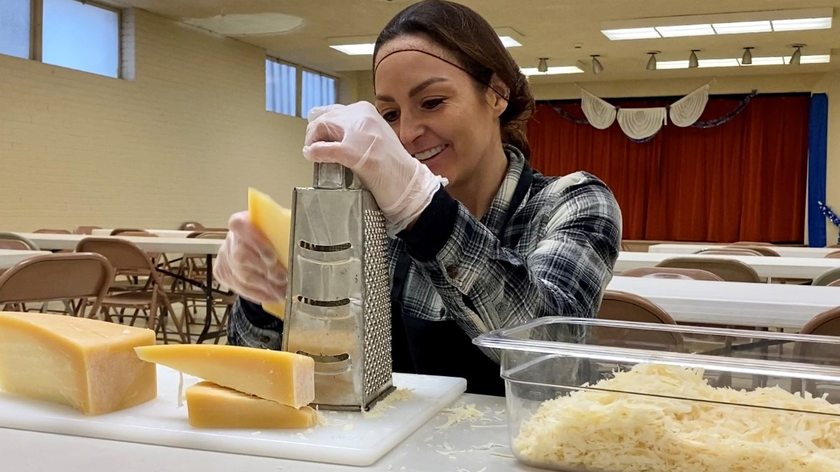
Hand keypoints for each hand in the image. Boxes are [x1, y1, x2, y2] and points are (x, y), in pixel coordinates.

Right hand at [214, 212, 286, 302]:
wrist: (250, 245)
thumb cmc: (268, 235)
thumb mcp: (276, 228)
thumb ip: (284, 230)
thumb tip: (304, 239)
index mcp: (241, 222)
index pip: (240, 226)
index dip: (256, 242)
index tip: (273, 257)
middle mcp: (230, 239)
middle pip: (242, 256)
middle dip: (265, 271)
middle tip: (284, 279)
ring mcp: (224, 258)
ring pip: (242, 276)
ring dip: (265, 287)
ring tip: (283, 292)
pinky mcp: (222, 273)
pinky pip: (240, 288)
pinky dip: (259, 294)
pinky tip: (273, 297)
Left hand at [302, 102, 446, 234]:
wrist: (408, 184)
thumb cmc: (392, 166)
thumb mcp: (374, 136)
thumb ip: (353, 130)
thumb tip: (326, 132)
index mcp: (367, 111)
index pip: (332, 111)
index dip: (320, 126)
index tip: (319, 139)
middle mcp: (363, 116)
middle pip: (323, 119)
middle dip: (314, 134)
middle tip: (313, 149)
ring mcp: (359, 134)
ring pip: (321, 129)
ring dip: (312, 142)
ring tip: (314, 154)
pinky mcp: (354, 152)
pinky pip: (324, 149)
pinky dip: (315, 153)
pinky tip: (313, 158)